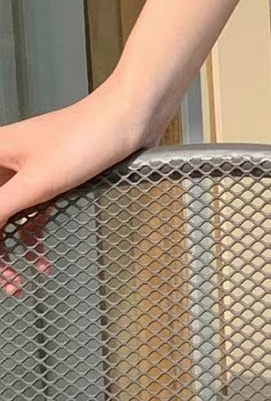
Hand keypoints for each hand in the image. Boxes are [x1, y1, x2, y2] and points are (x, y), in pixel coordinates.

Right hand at [0, 80, 153, 297]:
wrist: (128, 119)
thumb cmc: (86, 136)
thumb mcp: (35, 183)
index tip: (0, 269)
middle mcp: (5, 161)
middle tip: (8, 282)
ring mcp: (28, 169)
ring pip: (8, 218)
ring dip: (13, 250)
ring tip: (19, 280)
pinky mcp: (51, 177)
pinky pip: (32, 213)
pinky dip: (33, 236)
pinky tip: (40, 257)